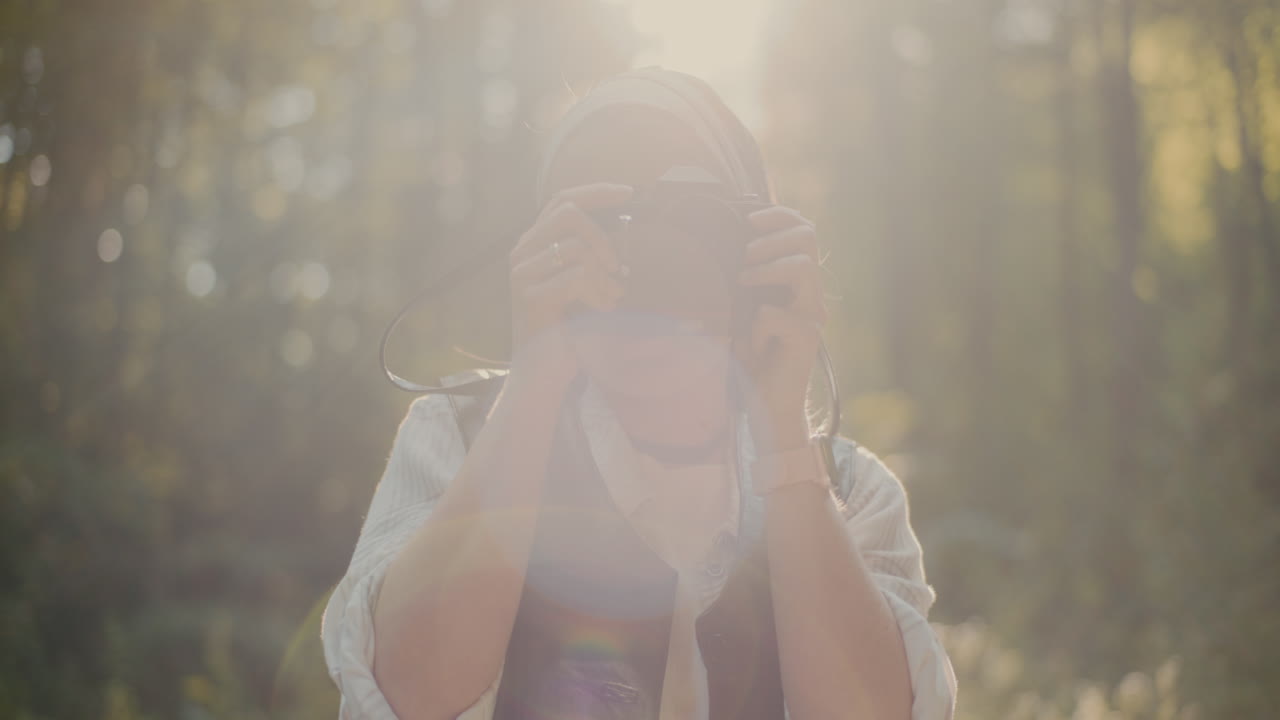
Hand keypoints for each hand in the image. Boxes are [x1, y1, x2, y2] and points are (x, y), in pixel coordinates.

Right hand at [507, 182, 630, 392]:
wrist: (543, 374)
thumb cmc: (569, 329)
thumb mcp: (583, 282)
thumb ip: (592, 253)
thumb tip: (625, 227)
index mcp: (533, 244)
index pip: (561, 199)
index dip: (596, 192)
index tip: (628, 192)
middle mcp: (521, 253)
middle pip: (568, 212)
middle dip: (602, 235)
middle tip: (615, 266)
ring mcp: (522, 274)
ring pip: (577, 247)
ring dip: (604, 275)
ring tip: (607, 298)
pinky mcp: (530, 297)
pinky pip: (577, 276)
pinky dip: (599, 293)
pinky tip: (601, 310)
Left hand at [735, 205, 826, 449]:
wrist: (765, 405)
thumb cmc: (749, 359)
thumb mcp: (739, 312)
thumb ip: (740, 282)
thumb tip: (716, 248)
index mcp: (795, 283)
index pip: (803, 230)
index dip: (780, 215)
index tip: (750, 218)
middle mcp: (809, 295)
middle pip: (808, 237)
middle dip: (771, 236)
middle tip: (745, 254)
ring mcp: (811, 316)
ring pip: (801, 266)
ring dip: (766, 268)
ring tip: (744, 282)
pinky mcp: (806, 339)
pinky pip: (775, 314)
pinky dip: (756, 325)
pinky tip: (751, 344)